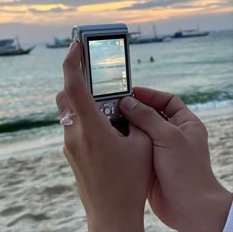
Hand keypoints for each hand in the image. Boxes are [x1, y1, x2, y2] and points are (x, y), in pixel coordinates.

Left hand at [56, 43, 152, 231]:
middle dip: (77, 81)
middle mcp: (74, 134)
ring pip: (68, 111)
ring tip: (107, 109)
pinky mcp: (71, 153)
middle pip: (65, 96)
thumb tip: (128, 107)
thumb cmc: (130, 181)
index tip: (75, 45)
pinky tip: (105, 128)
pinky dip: (85, 118)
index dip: (72, 61)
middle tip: (96, 79)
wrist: (112, 215)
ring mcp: (70, 145)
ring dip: (82, 102)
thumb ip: (135, 120)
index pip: (74, 85)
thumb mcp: (142, 145)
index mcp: (91, 128)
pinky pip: (73, 126)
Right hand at [120, 87, 231, 231]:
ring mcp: (161, 149)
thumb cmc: (186, 171)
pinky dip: (125, 141)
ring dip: (128, 125)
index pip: (167, 100)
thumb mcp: (168, 137)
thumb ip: (147, 117)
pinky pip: (136, 146)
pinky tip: (113, 137)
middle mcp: (174, 134)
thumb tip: (128, 102)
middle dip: (135, 109)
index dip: (150, 94)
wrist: (188, 208)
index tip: (131, 92)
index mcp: (185, 123)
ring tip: (110, 119)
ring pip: (142, 131)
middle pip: (152, 114)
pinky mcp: (150, 162)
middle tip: (115, 104)